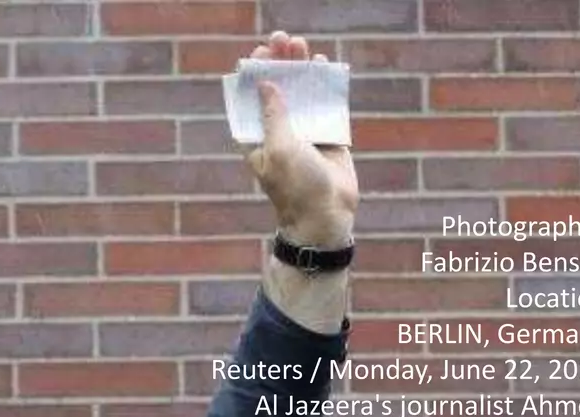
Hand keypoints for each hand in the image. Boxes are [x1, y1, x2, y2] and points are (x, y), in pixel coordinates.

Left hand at [243, 31, 357, 248]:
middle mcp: (279, 133)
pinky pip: (326, 104)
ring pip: (302, 93)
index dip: (254, 75)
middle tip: (283, 39)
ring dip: (301, 69)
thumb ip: (275, 115)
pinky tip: (324, 64)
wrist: (326, 215)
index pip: (251, 100)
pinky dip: (325, 85)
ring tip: (301, 45)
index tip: (259, 53)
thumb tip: (265, 84)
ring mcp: (304, 132)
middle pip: (277, 90)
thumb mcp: (280, 148)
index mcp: (257, 139)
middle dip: (279, 64)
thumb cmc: (296, 186)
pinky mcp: (328, 134)